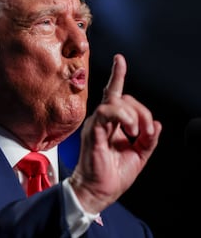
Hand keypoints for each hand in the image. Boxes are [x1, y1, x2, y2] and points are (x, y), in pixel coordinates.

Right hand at [70, 53, 161, 213]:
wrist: (99, 191)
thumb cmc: (114, 174)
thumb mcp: (139, 154)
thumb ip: (148, 138)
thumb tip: (157, 123)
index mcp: (111, 124)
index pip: (115, 94)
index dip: (117, 76)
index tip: (119, 60)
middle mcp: (102, 120)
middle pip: (122, 97)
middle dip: (141, 110)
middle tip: (147, 133)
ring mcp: (96, 123)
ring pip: (115, 101)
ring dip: (133, 114)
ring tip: (137, 133)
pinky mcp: (94, 130)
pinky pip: (107, 111)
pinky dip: (123, 117)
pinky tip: (130, 129)